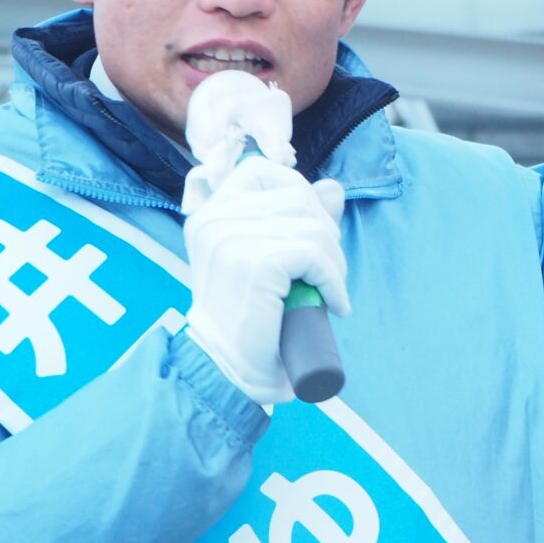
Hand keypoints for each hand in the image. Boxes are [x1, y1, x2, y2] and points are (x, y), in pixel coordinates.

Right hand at [181, 155, 347, 404]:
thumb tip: (333, 187)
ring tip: (328, 292)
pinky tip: (333, 305)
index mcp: (209, 213)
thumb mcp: (271, 260)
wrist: (228, 372)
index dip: (300, 194)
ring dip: (333, 261)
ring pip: (312, 227)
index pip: (263, 171)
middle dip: (325, 232)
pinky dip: (334, 281)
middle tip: (326, 272)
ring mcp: (231, 238)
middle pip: (297, 196)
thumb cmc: (249, 321)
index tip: (311, 234)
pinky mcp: (256, 262)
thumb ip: (300, 220)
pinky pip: (316, 255)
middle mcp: (214, 219)